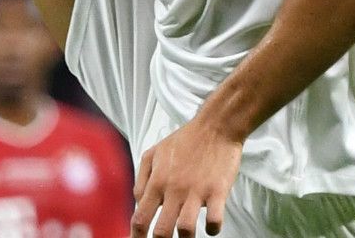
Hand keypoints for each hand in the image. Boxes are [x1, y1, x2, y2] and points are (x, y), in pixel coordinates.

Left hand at [131, 120, 241, 237]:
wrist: (215, 127)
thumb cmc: (183, 141)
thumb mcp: (153, 154)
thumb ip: (142, 179)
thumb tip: (138, 203)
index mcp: (157, 181)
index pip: (140, 217)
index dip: (136, 237)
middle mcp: (173, 189)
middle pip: (161, 230)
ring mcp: (196, 191)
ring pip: (186, 229)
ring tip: (187, 236)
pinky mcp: (218, 191)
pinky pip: (214, 220)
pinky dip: (213, 229)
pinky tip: (210, 226)